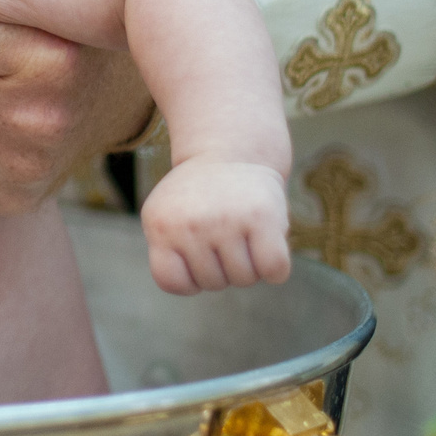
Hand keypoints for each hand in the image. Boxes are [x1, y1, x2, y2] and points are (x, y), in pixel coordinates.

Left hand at [140, 162, 291, 294]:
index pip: (172, 282)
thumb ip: (171, 252)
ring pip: (244, 279)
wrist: (231, 152)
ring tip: (242, 231)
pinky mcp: (261, 216)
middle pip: (213, 283)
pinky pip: (273, 269)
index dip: (189, 279)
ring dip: (249, 265)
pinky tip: (268, 243)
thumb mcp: (168, 217)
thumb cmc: (200, 198)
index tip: (195, 257)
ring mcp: (225, 219)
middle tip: (223, 232)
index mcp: (160, 224)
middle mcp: (189, 223)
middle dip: (222, 266)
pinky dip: (276, 267)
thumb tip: (191, 284)